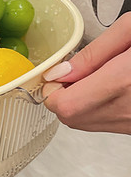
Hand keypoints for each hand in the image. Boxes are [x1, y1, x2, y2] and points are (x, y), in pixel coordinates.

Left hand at [42, 12, 130, 133]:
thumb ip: (94, 52)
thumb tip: (62, 72)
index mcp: (123, 81)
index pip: (65, 106)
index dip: (53, 90)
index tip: (58, 73)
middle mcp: (128, 109)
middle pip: (71, 118)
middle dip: (63, 96)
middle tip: (75, 73)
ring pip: (85, 124)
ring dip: (80, 103)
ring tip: (97, 77)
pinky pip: (105, 124)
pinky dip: (97, 108)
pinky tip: (112, 86)